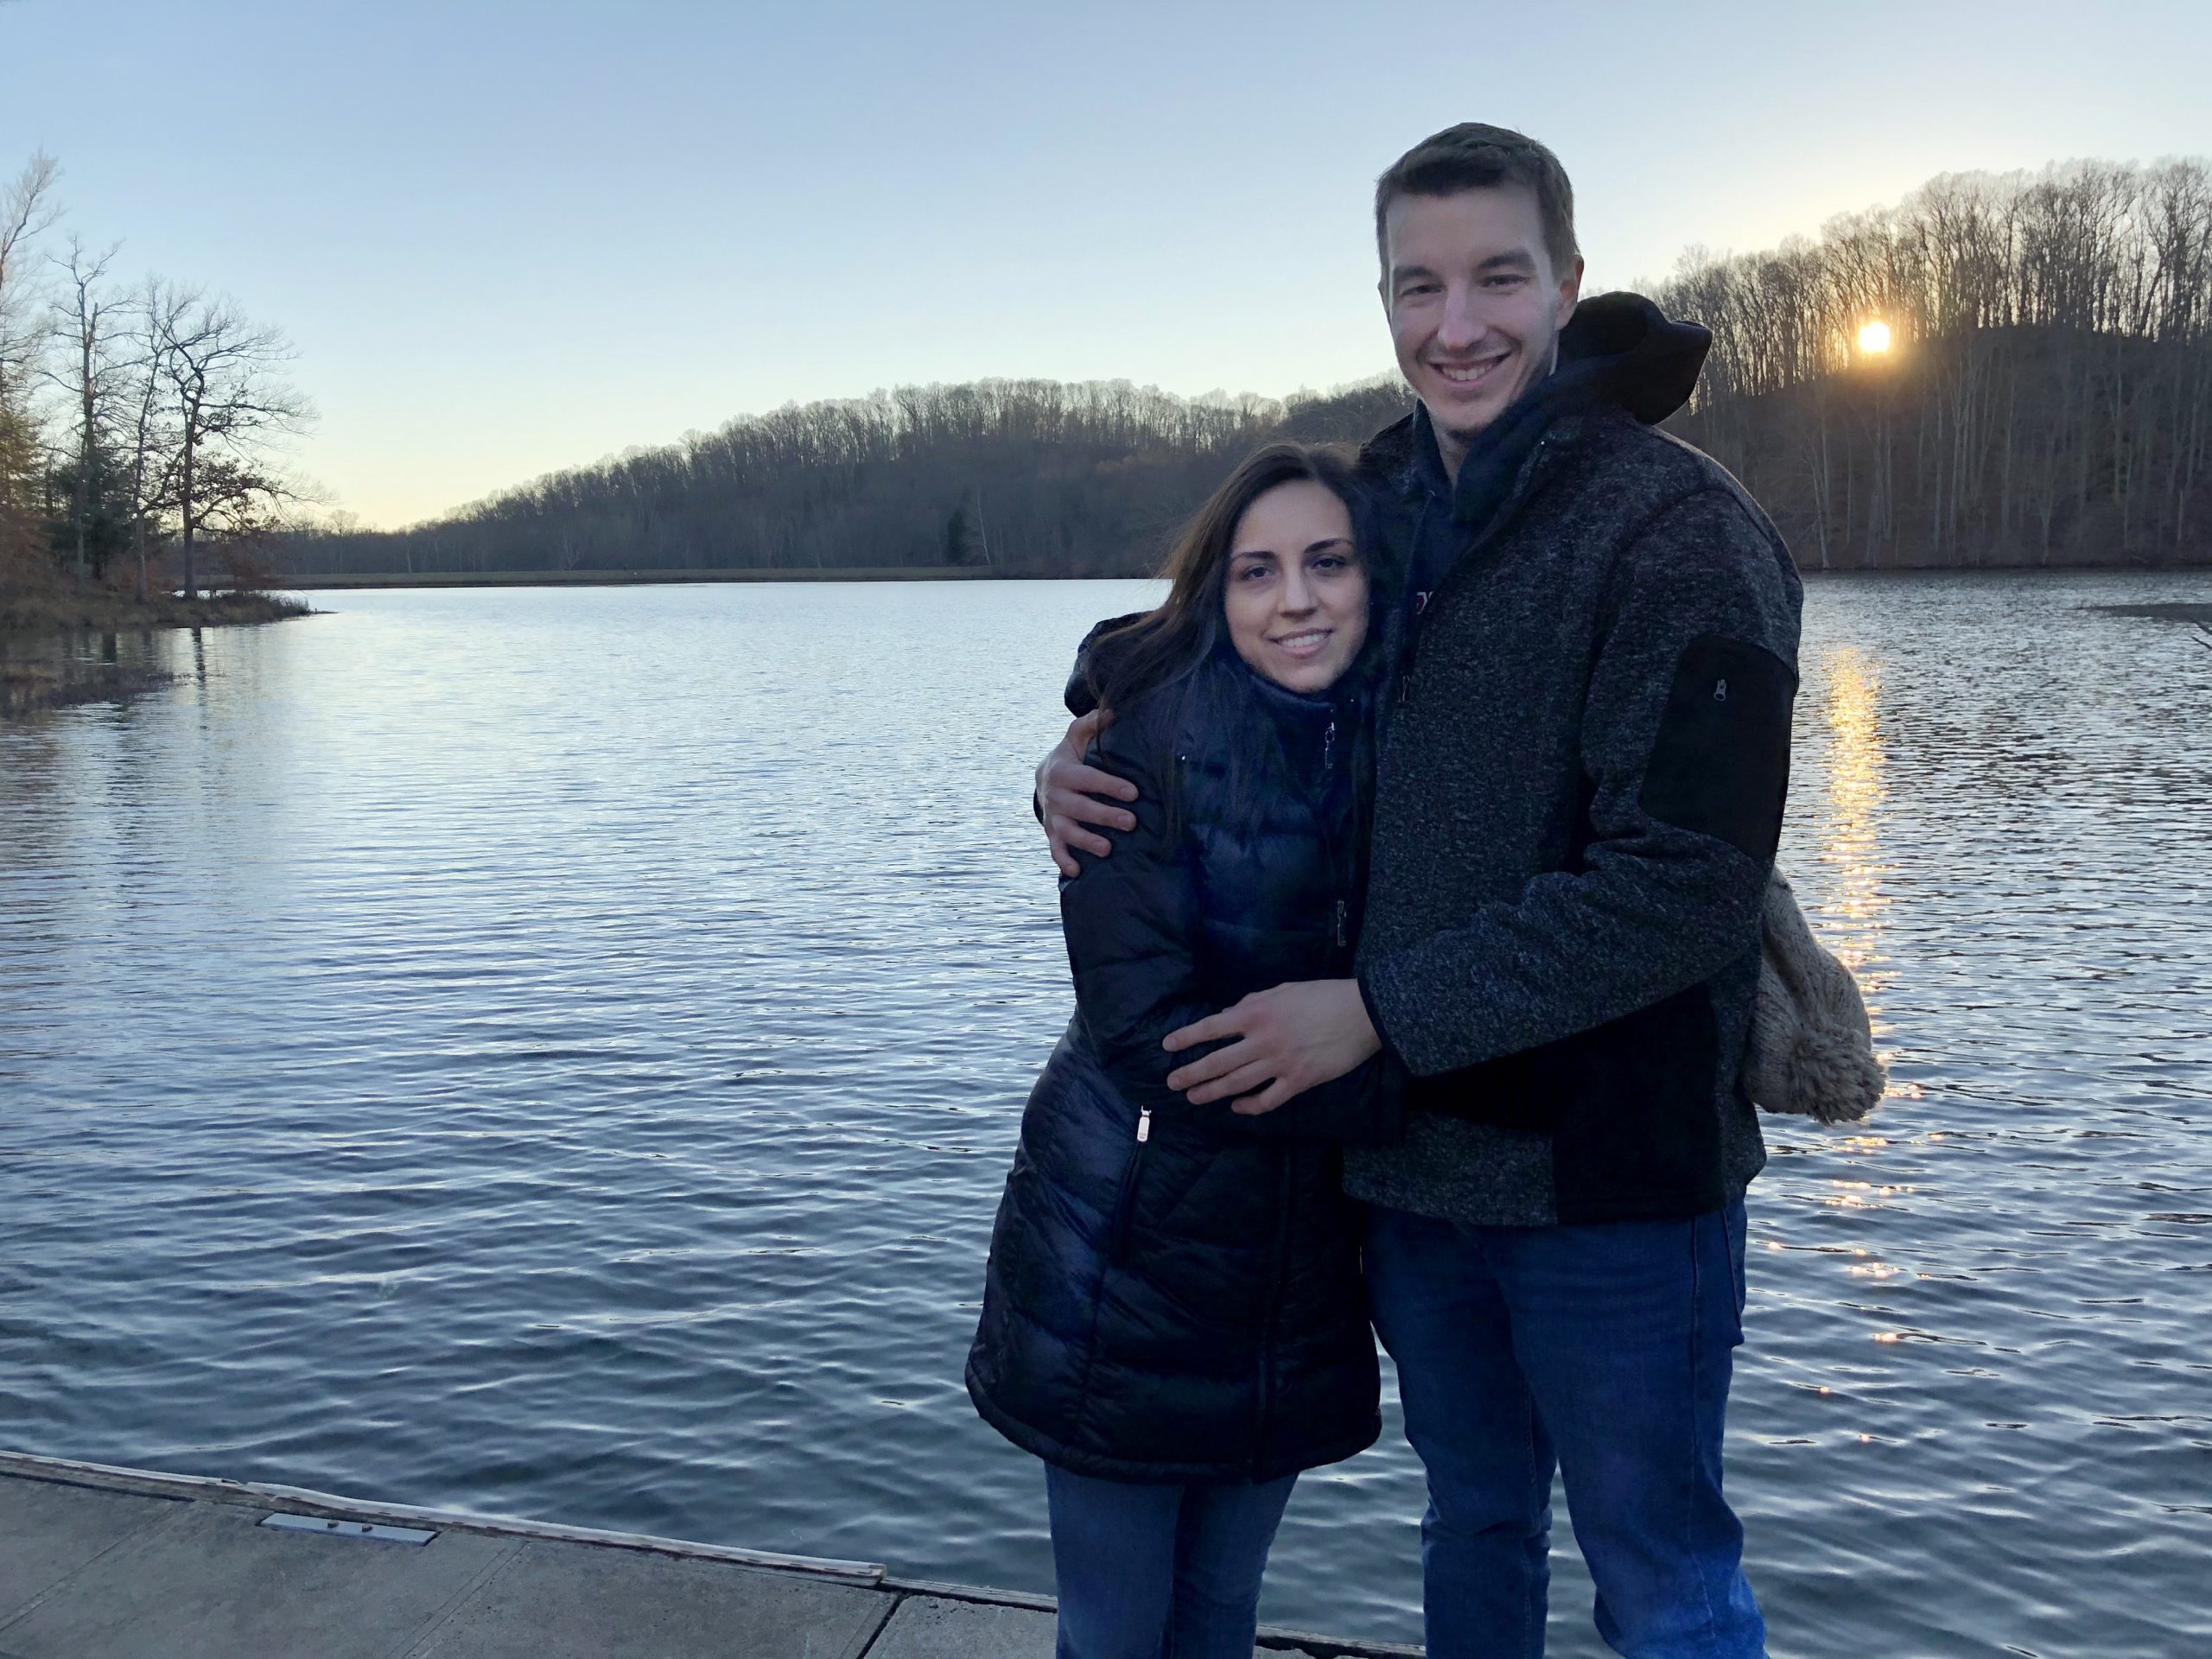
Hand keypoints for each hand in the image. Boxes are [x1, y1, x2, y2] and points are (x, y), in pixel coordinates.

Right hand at [1037, 708, 1138, 876]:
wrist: (1043, 777)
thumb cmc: (1070, 756)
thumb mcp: (1076, 736)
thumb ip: (1092, 724)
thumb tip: (1114, 710)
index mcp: (1064, 771)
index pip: (1088, 778)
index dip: (1110, 785)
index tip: (1133, 792)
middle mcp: (1056, 796)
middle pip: (1081, 808)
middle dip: (1105, 815)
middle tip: (1131, 822)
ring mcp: (1053, 817)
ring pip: (1068, 832)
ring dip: (1086, 841)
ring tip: (1108, 849)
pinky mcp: (1052, 833)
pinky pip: (1055, 849)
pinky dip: (1064, 861)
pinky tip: (1077, 872)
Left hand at [1163, 980, 1379, 1114]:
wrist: (1362, 1013)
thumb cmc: (1322, 995)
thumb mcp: (1283, 990)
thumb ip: (1252, 1002)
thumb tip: (1227, 1015)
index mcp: (1257, 1013)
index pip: (1212, 1028)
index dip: (1187, 1037)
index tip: (1167, 1045)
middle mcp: (1263, 1041)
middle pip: (1218, 1062)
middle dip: (1191, 1073)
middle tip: (1172, 1083)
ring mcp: (1281, 1064)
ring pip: (1238, 1084)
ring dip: (1212, 1092)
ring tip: (1193, 1098)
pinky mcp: (1299, 1081)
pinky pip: (1268, 1100)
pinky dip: (1249, 1106)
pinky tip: (1236, 1107)